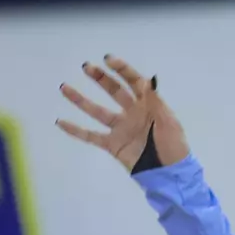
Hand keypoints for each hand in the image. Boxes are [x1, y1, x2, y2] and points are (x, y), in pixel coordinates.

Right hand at [56, 55, 187, 171]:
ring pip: (97, 111)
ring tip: (64, 87)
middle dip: (100, 78)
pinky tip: (61, 122)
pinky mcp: (112, 145)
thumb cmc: (173, 147)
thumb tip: (149, 79)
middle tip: (86, 67)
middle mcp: (131, 113)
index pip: (133, 82)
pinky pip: (91, 136)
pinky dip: (75, 130)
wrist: (168, 174)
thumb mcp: (169, 123)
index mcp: (148, 105)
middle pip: (113, 91)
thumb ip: (156, 102)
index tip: (108, 60)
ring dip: (80, 100)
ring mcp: (120, 129)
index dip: (122, 70)